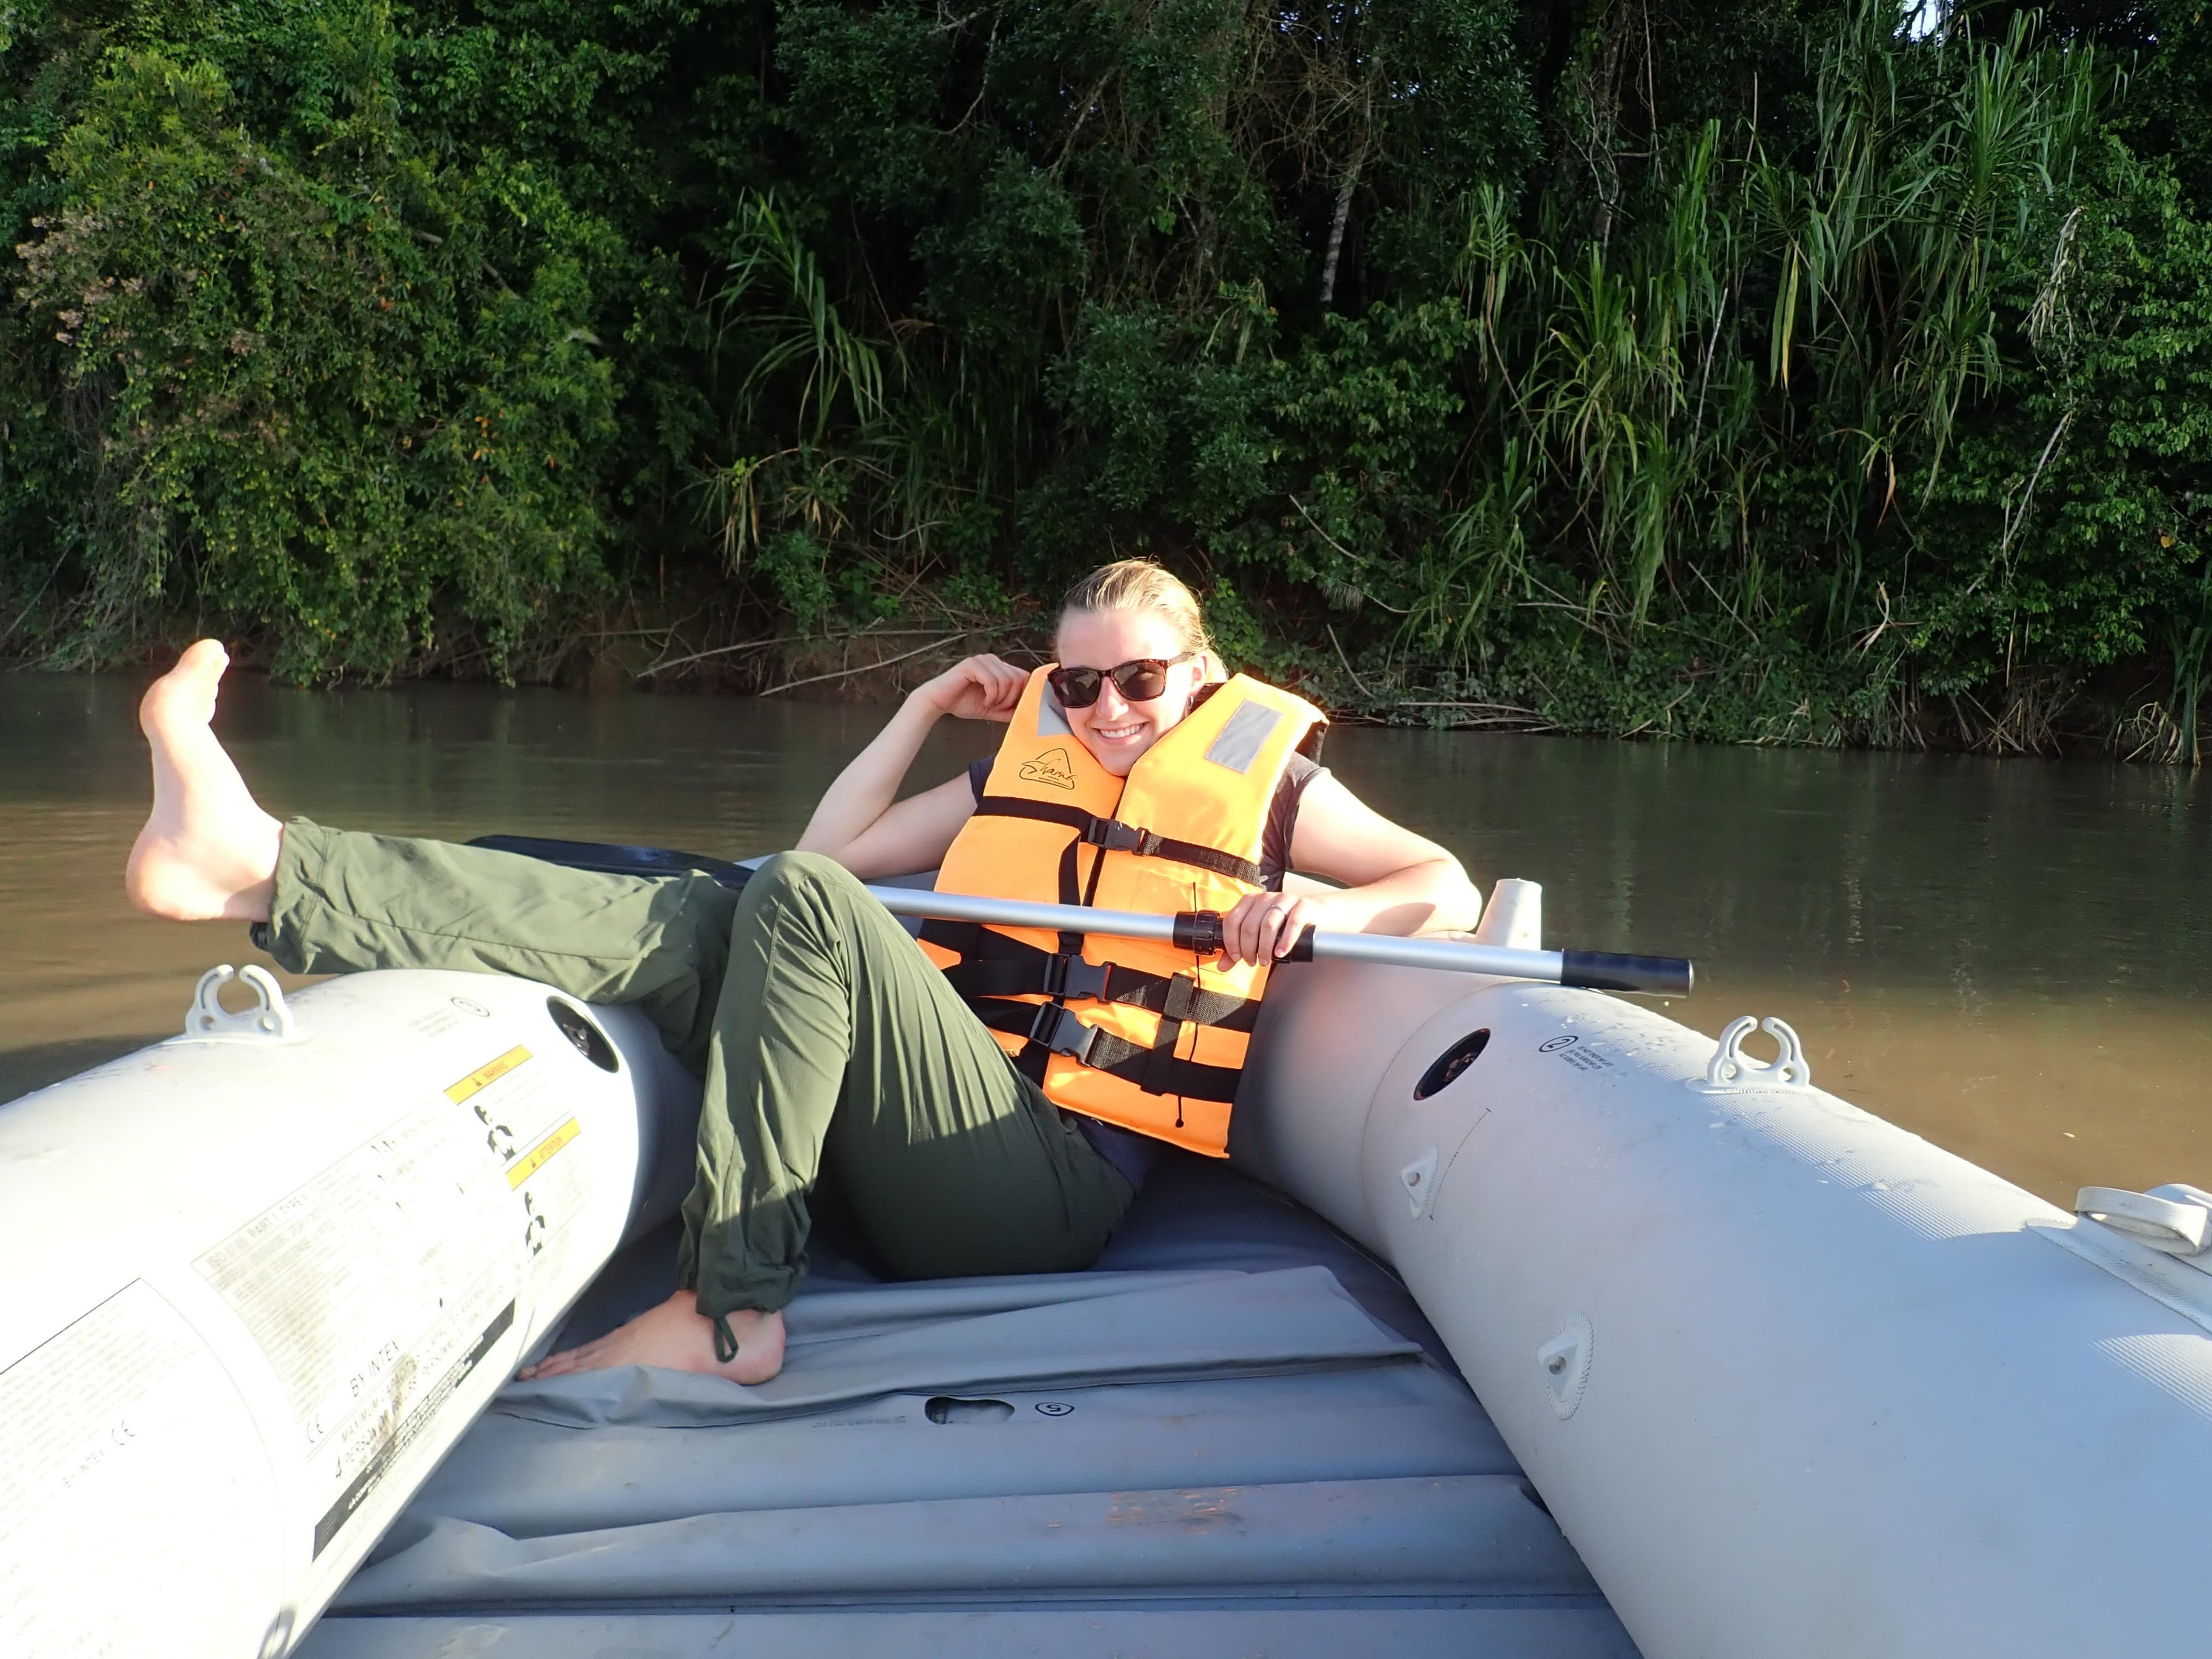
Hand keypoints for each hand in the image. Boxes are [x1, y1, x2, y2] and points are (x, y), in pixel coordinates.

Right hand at [913, 654, 1028, 721]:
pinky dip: (991, 695)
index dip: (1022, 694)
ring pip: (1006, 680)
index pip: (1023, 676)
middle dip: (1011, 699)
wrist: (939, 702)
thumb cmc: (963, 702)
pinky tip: (985, 702)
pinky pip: (992, 681)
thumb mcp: (993, 709)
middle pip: (1018, 678)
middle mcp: (993, 660)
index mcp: (999, 667)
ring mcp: (982, 660)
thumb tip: (1028, 712)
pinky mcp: (972, 664)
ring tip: (990, 705)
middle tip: (998, 708)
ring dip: (1000, 698)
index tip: (1010, 708)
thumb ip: (1009, 709)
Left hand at [1218, 890, 1325, 966]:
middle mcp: (1265, 898)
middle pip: (1249, 926)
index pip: (1232, 920)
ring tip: (1265, 961)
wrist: (1315, 912)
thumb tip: (1221, 966)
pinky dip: (1285, 941)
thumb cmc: (1283, 924)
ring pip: (1268, 925)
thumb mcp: (1259, 933)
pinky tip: (1281, 953)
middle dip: (1248, 949)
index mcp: (1249, 901)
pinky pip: (1292, 923)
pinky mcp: (1302, 905)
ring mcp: (1284, 900)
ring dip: (1264, 948)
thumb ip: (1239, 948)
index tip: (1236, 957)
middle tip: (1252, 962)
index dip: (1231, 942)